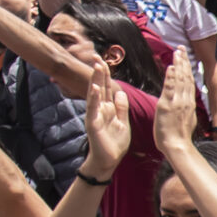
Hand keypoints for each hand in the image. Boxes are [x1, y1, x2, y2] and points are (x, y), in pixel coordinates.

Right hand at [81, 62, 131, 178]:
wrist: (109, 160)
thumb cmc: (115, 143)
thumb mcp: (122, 122)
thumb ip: (121, 107)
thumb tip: (121, 92)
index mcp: (108, 108)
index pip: (106, 88)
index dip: (106, 75)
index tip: (105, 60)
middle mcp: (100, 109)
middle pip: (99, 87)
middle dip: (99, 72)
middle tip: (97, 56)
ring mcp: (95, 116)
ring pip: (95, 95)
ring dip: (95, 80)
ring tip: (96, 67)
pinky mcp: (93, 124)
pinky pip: (93, 109)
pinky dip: (94, 98)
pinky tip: (95, 88)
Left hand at [156, 50, 201, 154]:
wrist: (177, 146)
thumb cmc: (179, 136)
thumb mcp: (186, 119)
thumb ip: (184, 108)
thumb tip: (184, 104)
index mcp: (189, 103)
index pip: (189, 81)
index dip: (187, 68)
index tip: (185, 57)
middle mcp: (185, 100)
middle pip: (185, 77)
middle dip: (184, 61)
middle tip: (181, 48)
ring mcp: (177, 102)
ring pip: (180, 80)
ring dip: (178, 65)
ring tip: (177, 52)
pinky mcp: (167, 106)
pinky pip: (170, 89)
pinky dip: (171, 77)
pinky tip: (171, 67)